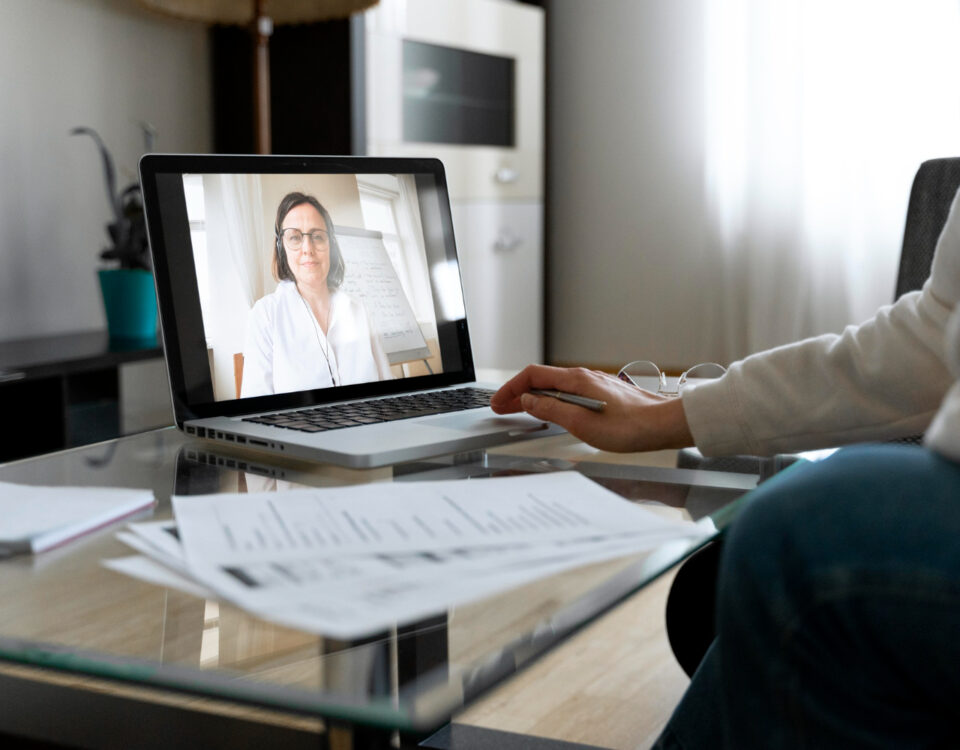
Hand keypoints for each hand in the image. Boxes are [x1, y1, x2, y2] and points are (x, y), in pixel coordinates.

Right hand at [490, 364, 694, 452]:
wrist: (664, 424)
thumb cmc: (630, 426)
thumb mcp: (582, 424)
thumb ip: (551, 410)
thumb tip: (528, 402)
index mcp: (575, 381)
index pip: (532, 376)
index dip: (511, 389)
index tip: (498, 403)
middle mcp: (583, 377)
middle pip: (541, 380)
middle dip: (518, 393)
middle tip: (501, 408)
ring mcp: (593, 384)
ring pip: (554, 386)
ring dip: (533, 397)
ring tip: (519, 411)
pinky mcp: (602, 393)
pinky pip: (567, 392)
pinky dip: (550, 400)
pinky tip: (550, 411)